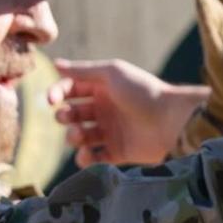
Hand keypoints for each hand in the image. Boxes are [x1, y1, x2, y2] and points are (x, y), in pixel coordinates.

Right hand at [49, 60, 203, 167]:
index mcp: (102, 88)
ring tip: (78, 136)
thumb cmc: (142, 91)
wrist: (171, 120)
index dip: (57, 93)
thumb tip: (55, 63)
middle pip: (72, 114)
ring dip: (73, 137)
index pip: (70, 90)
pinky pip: (94, 158)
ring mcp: (110, 132)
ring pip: (79, 137)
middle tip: (67, 118)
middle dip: (64, 116)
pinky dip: (85, 158)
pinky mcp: (117, 153)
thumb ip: (83, 71)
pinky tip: (85, 154)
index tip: (50, 100)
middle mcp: (104, 109)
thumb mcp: (112, 73)